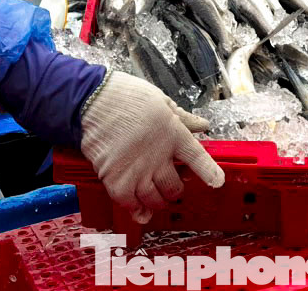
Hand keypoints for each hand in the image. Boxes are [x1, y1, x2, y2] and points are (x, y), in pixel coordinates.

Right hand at [79, 71, 224, 222]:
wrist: (91, 100)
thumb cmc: (125, 95)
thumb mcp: (160, 100)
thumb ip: (182, 117)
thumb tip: (203, 125)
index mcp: (173, 134)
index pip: (198, 159)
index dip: (210, 172)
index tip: (216, 182)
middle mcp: (159, 156)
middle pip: (175, 187)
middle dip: (175, 188)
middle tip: (168, 182)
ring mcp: (138, 171)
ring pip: (156, 200)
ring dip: (157, 200)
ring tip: (153, 194)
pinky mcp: (116, 180)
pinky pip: (131, 204)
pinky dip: (137, 210)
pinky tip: (140, 211)